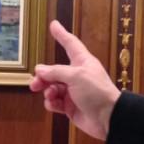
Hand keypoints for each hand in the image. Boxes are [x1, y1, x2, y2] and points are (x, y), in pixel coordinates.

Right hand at [29, 20, 120, 139]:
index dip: (61, 34)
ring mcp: (73, 91)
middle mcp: (77, 75)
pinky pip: (55, 102)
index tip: (53, 25)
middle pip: (54, 71)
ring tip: (49, 95)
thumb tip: (40, 70)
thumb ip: (56, 72)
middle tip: (35, 83)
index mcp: (82, 62)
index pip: (70, 44)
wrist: (108, 118)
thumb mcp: (76, 76)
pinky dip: (51, 103)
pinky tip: (53, 104)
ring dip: (47, 90)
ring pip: (52, 87)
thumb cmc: (97, 92)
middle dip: (43, 76)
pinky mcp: (70, 106)